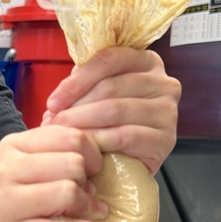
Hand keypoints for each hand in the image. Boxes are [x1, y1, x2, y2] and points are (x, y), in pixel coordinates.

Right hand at [0, 126, 106, 221]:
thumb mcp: (14, 162)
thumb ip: (48, 153)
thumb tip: (96, 157)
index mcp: (14, 146)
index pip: (69, 135)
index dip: (92, 153)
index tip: (91, 169)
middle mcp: (9, 169)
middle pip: (73, 163)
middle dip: (89, 181)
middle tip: (86, 194)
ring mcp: (8, 202)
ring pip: (66, 192)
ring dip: (86, 206)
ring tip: (84, 214)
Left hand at [41, 47, 180, 173]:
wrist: (131, 162)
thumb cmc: (112, 123)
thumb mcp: (99, 95)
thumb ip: (84, 84)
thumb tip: (58, 97)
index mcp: (147, 62)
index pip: (109, 59)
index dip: (77, 81)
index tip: (53, 101)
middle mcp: (163, 83)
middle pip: (110, 86)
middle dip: (75, 105)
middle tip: (53, 121)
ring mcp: (167, 111)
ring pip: (115, 109)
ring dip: (82, 122)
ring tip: (64, 133)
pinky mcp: (165, 139)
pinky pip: (126, 136)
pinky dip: (99, 140)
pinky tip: (84, 145)